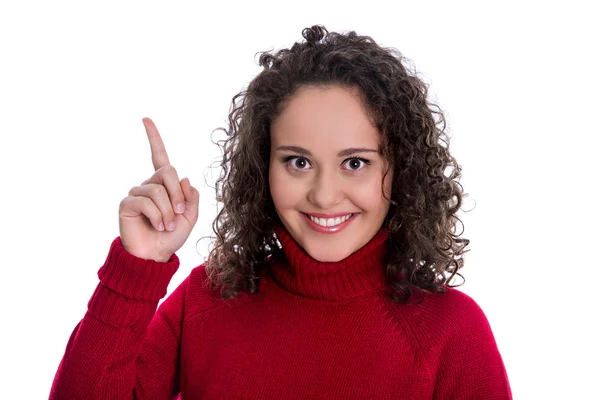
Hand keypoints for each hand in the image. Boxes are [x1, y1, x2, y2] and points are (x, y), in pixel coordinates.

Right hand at [118, 118, 199, 261]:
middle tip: (179, 213)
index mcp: (165, 185)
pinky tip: (157, 226)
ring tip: (167, 226)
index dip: (154, 138)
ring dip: (167, 210)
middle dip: (177, 193)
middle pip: (167, 171)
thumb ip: (191, 197)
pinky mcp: (127, 203)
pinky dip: (157, 215)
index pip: (159, 156)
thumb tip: (184, 178)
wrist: (155, 255)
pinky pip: (146, 201)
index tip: (146, 119)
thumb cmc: (172, 237)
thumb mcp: (190, 217)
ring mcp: (137, 193)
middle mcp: (150, 185)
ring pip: (158, 189)